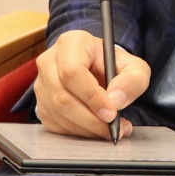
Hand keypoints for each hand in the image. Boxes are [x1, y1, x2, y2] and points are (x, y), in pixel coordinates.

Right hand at [32, 29, 150, 139]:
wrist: (98, 68)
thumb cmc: (113, 64)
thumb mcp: (133, 67)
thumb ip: (132, 80)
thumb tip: (116, 100)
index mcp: (71, 43)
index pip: (72, 71)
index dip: (91, 96)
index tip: (111, 112)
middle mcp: (49, 61)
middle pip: (62, 96)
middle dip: (90, 118)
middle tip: (113, 127)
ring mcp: (41, 84)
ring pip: (58, 113)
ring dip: (86, 128)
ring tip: (110, 130)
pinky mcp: (41, 104)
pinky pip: (55, 124)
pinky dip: (77, 132)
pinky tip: (95, 129)